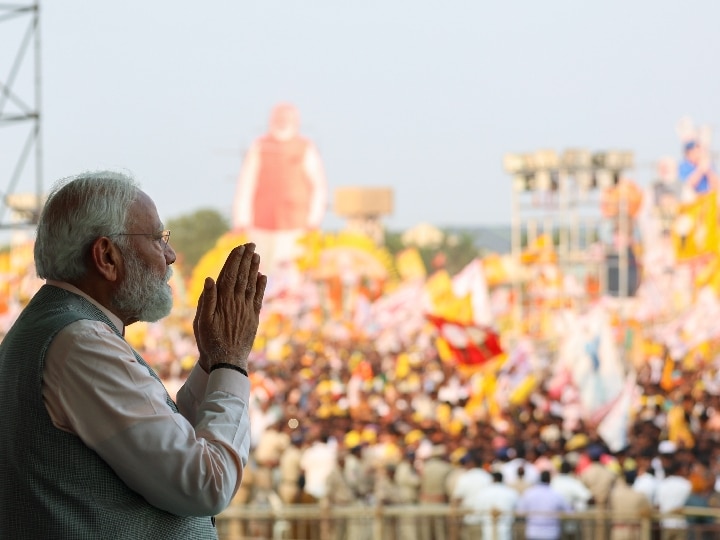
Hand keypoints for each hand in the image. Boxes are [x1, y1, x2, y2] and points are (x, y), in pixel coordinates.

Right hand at [193, 243, 266, 372]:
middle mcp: (237, 303)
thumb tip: (209, 279)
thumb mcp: (201, 321)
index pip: (229, 275)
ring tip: (256, 255)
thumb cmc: (210, 342)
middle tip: (251, 244)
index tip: (239, 247)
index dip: (234, 260)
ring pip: (252, 284)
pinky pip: (259, 298)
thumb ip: (206, 300)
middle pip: (242, 276)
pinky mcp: (254, 318)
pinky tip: (263, 276)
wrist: (227, 361)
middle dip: (246, 259)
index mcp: (223, 301)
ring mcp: (247, 310)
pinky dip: (261, 286)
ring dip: (254, 268)